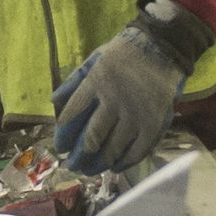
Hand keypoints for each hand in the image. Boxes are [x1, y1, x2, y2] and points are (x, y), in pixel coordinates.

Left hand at [50, 0, 211, 172]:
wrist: (162, 47)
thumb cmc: (123, 54)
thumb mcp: (93, 60)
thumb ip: (73, 82)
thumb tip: (54, 103)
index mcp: (95, 83)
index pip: (72, 117)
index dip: (63, 137)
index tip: (60, 148)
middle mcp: (114, 101)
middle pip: (91, 138)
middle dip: (79, 157)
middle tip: (73, 165)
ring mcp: (136, 114)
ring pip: (113, 149)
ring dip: (98, 164)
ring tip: (90, 169)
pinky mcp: (154, 124)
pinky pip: (137, 151)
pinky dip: (125, 163)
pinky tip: (115, 167)